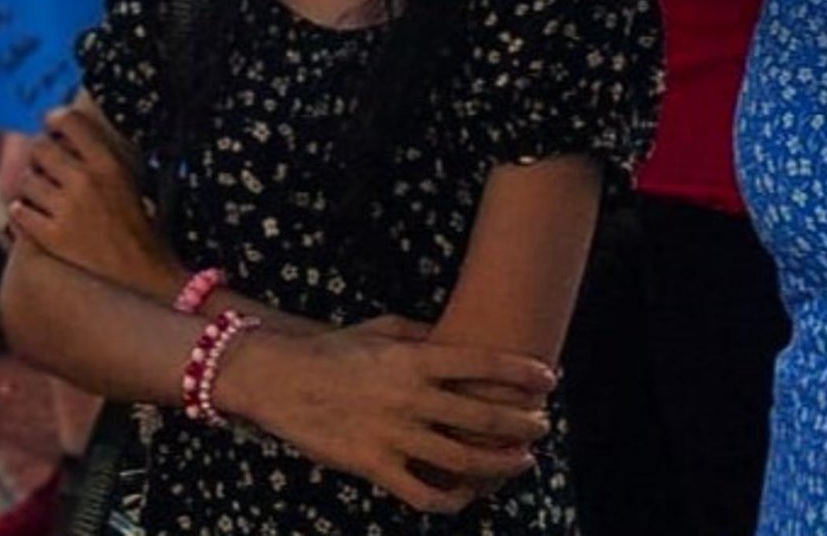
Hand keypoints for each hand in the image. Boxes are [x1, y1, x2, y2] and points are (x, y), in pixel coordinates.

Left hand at [5, 106, 173, 293]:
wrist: (141, 274)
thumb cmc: (138, 225)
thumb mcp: (130, 178)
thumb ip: (103, 152)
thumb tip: (72, 127)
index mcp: (109, 164)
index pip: (70, 122)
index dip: (54, 118)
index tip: (49, 121)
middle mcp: (86, 182)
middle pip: (41, 147)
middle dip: (39, 153)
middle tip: (43, 162)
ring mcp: (67, 210)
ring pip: (27, 180)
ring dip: (31, 184)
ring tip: (41, 192)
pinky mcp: (52, 237)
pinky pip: (20, 212)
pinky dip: (22, 211)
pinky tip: (32, 212)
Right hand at [210, 318, 553, 513]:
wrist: (278, 377)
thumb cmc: (332, 349)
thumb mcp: (380, 329)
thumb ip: (423, 336)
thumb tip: (461, 340)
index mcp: (412, 358)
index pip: (481, 363)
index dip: (521, 372)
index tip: (548, 378)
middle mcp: (409, 397)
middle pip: (483, 416)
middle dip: (522, 423)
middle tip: (541, 426)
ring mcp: (392, 435)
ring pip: (463, 460)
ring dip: (500, 464)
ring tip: (521, 461)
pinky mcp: (374, 465)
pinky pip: (423, 493)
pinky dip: (452, 499)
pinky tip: (468, 494)